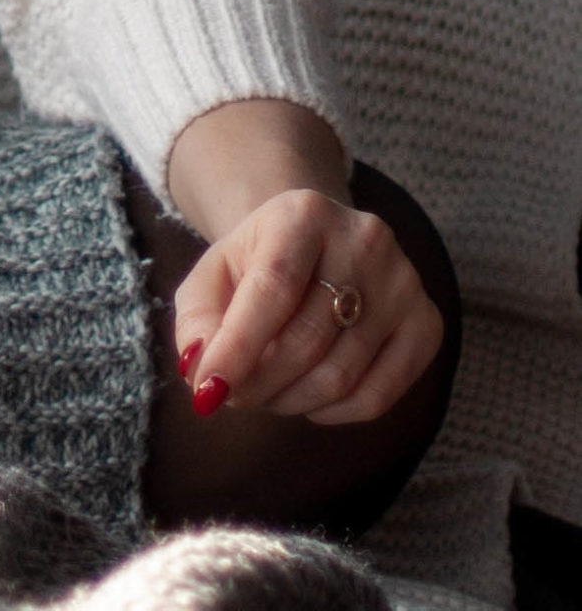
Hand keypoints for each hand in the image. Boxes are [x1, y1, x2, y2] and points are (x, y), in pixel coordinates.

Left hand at [166, 103, 443, 427]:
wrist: (316, 240)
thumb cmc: (257, 261)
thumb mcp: (215, 272)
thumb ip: (199, 317)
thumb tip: (200, 369)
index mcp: (303, 213)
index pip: (272, 289)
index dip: (239, 345)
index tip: (208, 389)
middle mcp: (363, 240)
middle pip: (307, 338)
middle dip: (259, 381)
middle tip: (231, 396)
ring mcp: (403, 283)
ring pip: (342, 374)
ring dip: (290, 400)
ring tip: (263, 396)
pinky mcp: (427, 323)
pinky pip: (381, 394)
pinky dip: (335, 413)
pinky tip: (307, 401)